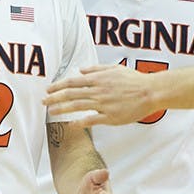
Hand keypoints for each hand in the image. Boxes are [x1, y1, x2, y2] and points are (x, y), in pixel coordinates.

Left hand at [44, 65, 158, 124]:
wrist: (150, 92)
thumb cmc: (134, 80)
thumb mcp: (114, 69)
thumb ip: (96, 69)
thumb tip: (80, 70)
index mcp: (98, 79)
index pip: (72, 82)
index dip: (58, 86)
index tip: (48, 90)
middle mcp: (98, 91)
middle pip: (71, 94)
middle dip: (55, 98)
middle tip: (43, 102)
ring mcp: (103, 104)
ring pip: (78, 106)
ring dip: (62, 109)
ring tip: (51, 112)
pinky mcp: (110, 116)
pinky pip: (92, 120)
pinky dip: (80, 122)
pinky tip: (72, 125)